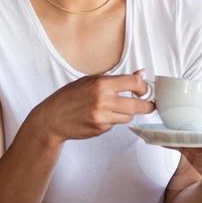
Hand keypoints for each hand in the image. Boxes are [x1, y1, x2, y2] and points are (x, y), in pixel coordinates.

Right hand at [29, 68, 154, 144]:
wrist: (52, 119)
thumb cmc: (69, 97)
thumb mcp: (90, 80)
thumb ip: (117, 78)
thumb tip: (141, 73)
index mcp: (101, 84)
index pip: (134, 83)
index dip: (143, 87)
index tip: (144, 89)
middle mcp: (103, 101)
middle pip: (138, 105)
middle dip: (147, 105)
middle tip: (150, 104)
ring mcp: (102, 117)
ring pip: (129, 117)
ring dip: (128, 113)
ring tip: (117, 108)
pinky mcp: (101, 129)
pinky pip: (115, 124)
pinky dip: (113, 120)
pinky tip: (101, 116)